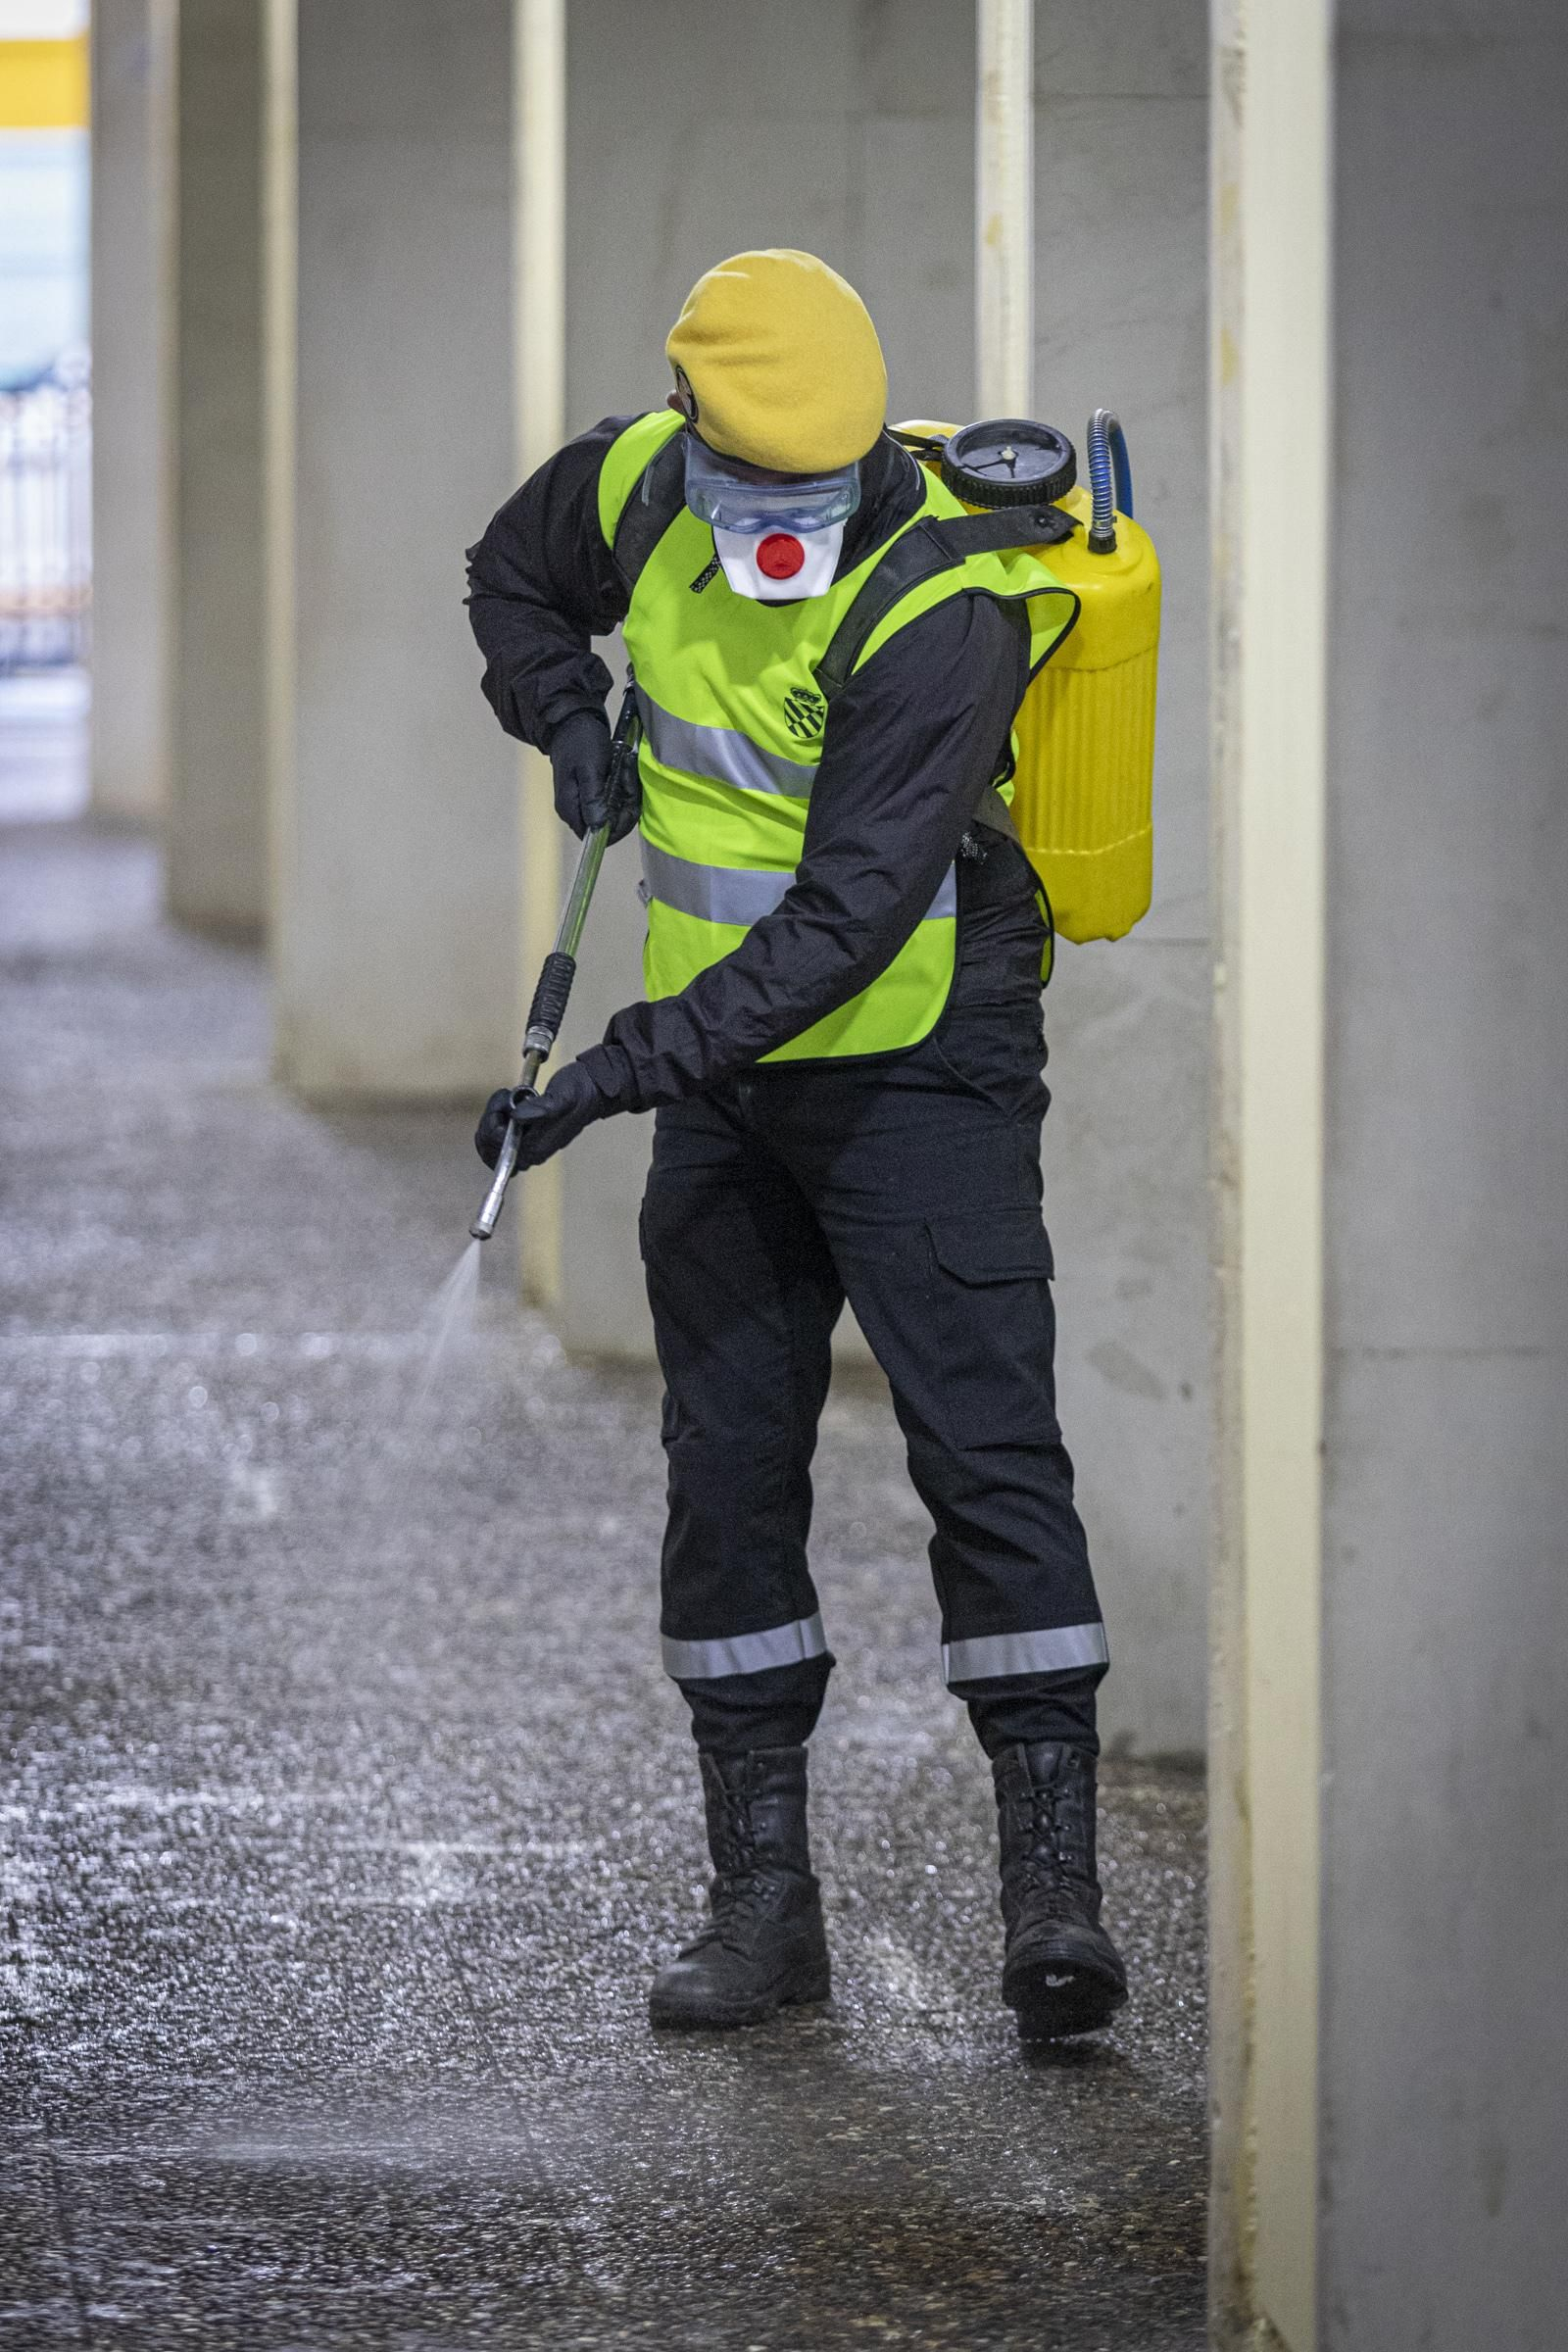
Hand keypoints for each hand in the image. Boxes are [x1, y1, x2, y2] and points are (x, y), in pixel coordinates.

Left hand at [473, 1059, 605, 1171]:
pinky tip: (505, 1107)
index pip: (494, 1144)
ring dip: (491, 1120)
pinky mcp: (524, 1141)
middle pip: (488, 1149)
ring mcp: (526, 1149)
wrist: (591, 1090)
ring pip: (488, 1146)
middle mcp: (530, 1154)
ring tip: (508, 1100)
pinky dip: (493, 1123)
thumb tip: (516, 1116)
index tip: (508, 1098)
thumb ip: (540, 1109)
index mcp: (535, 1148)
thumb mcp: (561, 1097)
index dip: (493, 1119)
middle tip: (507, 1098)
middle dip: (490, 1119)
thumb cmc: (578, 1092)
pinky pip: (495, 1143)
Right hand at [549, 710, 639, 843]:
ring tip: (625, 767)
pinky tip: (623, 768)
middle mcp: (575, 810)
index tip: (627, 798)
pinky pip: (613, 800)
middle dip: (625, 804)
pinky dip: (623, 787)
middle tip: (627, 777)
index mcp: (570, 808)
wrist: (573, 719)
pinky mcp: (592, 792)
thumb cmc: (581, 742)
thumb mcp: (589, 769)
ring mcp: (583, 802)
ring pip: (614, 812)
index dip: (617, 824)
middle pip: (609, 825)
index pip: (597, 836)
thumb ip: (593, 799)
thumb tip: (598, 828)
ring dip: (626, 793)